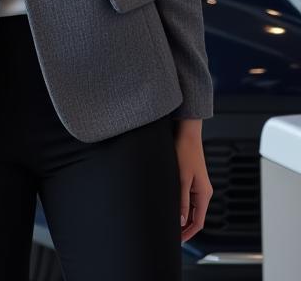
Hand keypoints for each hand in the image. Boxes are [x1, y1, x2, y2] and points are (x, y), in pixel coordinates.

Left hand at [174, 119, 211, 241]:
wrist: (186, 134)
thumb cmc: (185, 152)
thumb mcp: (181, 178)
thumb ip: (181, 200)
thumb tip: (181, 221)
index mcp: (204, 194)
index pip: (198, 222)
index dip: (189, 233)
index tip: (178, 240)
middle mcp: (203, 192)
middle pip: (195, 217)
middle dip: (185, 228)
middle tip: (171, 235)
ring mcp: (198, 186)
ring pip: (191, 209)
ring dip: (182, 217)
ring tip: (169, 224)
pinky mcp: (192, 180)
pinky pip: (188, 199)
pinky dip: (181, 207)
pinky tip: (172, 207)